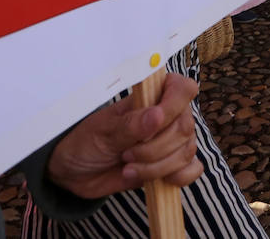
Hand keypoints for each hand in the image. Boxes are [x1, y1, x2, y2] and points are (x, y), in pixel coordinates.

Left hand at [46, 73, 202, 200]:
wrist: (76, 171)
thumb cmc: (87, 142)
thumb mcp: (102, 131)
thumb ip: (131, 125)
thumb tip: (158, 115)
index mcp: (151, 98)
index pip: (182, 89)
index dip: (175, 105)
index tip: (154, 122)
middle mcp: (168, 117)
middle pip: (185, 128)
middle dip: (155, 149)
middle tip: (126, 155)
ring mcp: (172, 142)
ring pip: (187, 152)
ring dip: (157, 167)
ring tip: (128, 168)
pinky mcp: (172, 165)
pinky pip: (194, 169)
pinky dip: (179, 177)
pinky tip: (157, 181)